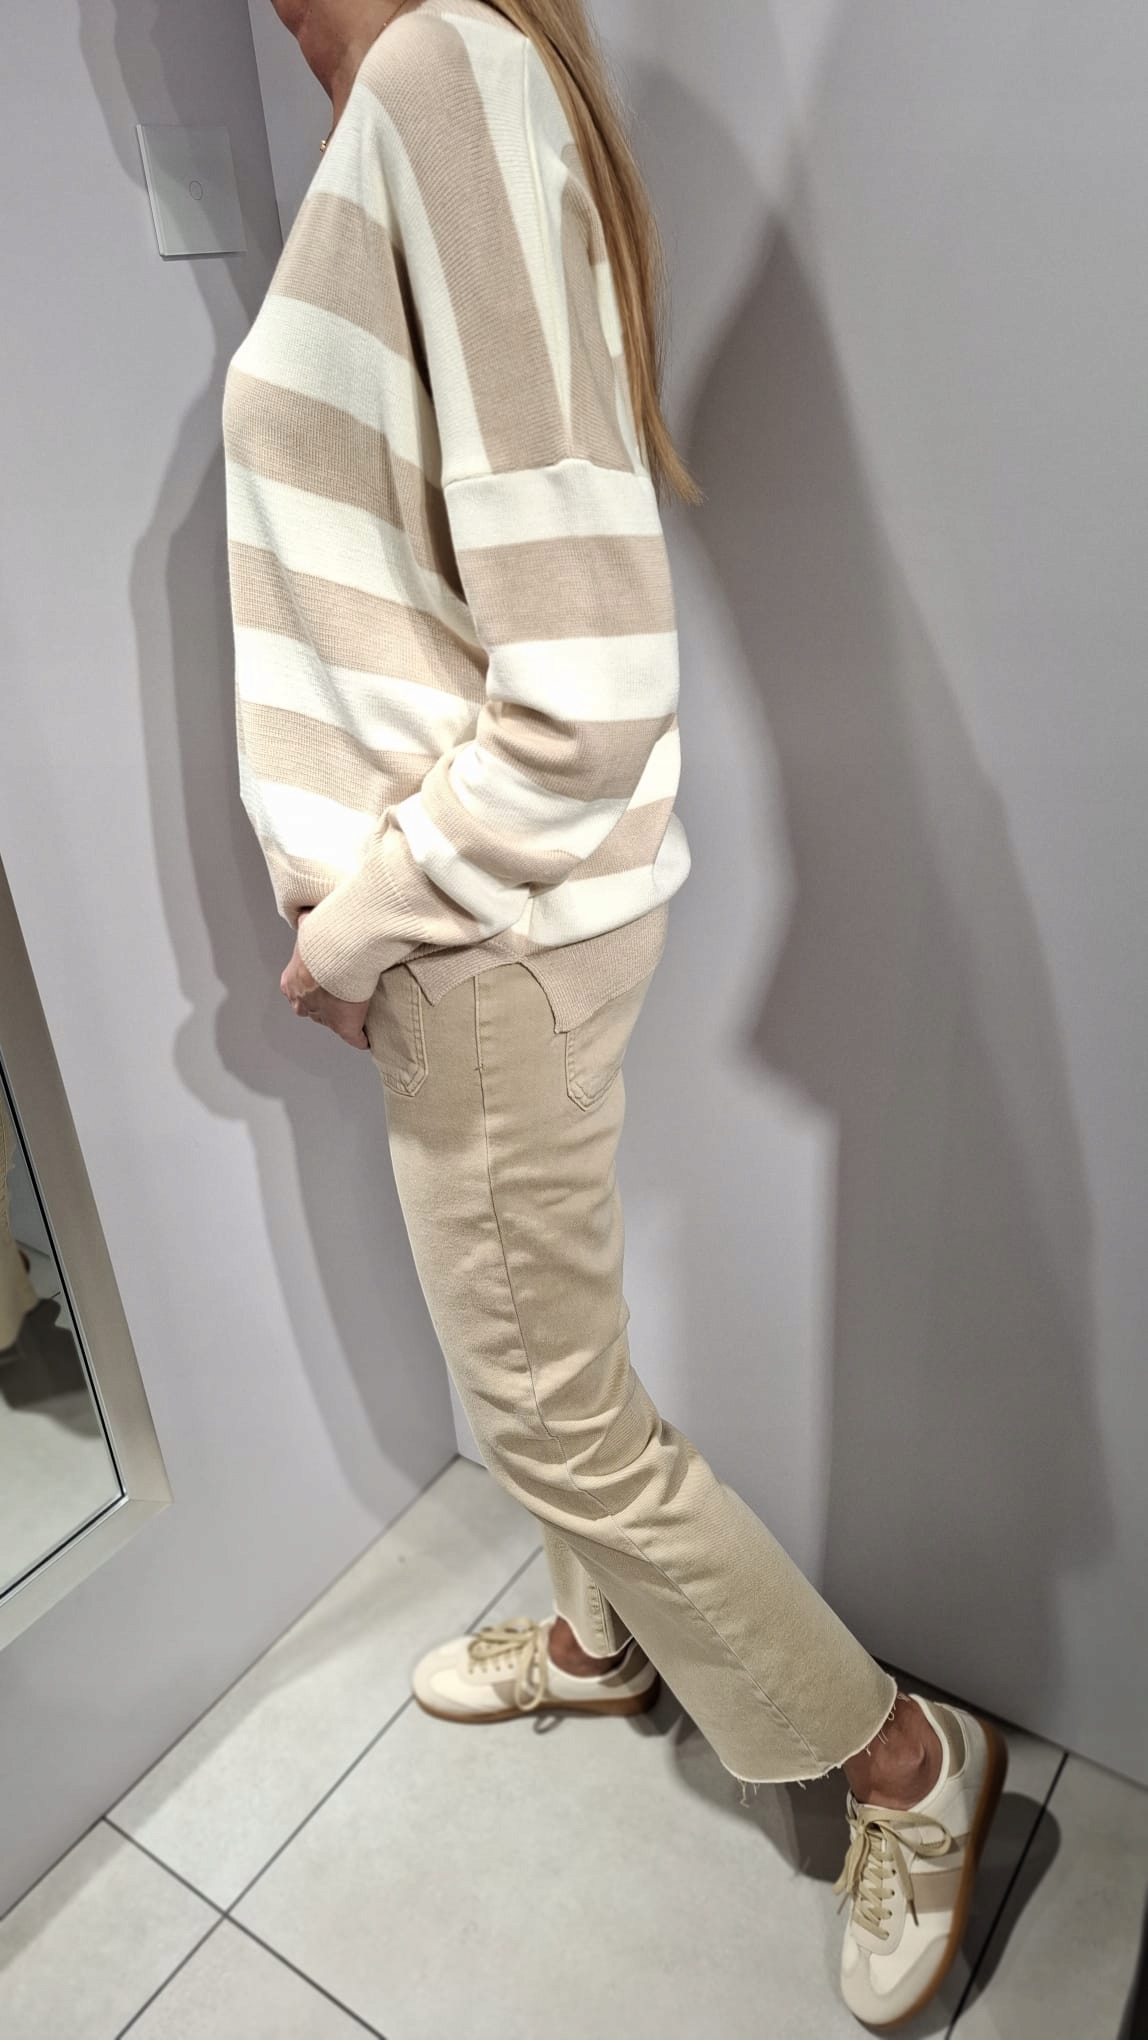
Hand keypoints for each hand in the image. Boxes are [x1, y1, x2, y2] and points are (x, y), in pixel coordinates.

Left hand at [280, 912, 371, 1048]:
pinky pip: (354, 1038)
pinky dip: (362, 1038)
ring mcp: (324, 1017)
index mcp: (292, 983)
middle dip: (325, 1005)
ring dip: (344, 1019)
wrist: (335, 956)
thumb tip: (306, 912)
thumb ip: (306, 922)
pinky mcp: (344, 1026)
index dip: (314, 987)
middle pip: (313, 1010)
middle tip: (344, 995)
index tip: (327, 982)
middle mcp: (304, 1003)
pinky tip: (369, 1036)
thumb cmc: (320, 941)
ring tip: (360, 1012)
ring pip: (332, 1023)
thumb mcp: (308, 925)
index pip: (299, 991)